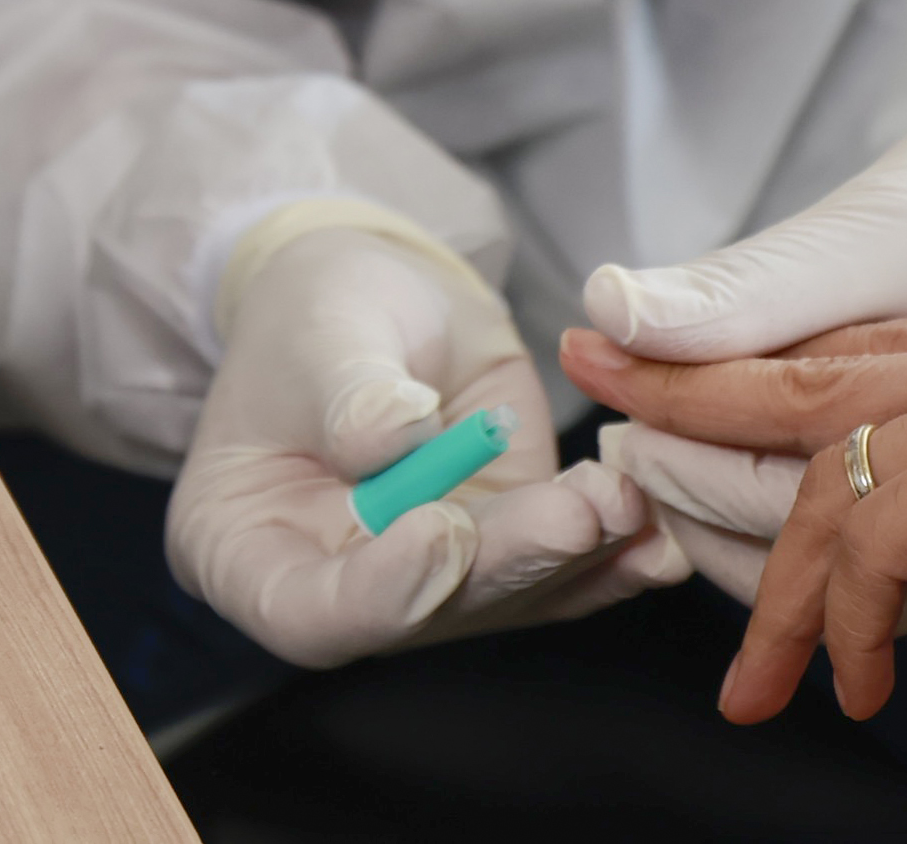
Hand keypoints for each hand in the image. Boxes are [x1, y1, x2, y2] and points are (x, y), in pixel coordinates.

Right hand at [166, 223, 683, 667]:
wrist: (380, 294)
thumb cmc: (316, 314)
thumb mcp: (317, 332)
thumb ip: (349, 394)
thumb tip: (393, 438)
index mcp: (248, 551)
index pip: (309, 612)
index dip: (380, 592)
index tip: (441, 532)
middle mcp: (342, 586)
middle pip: (427, 613)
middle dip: (509, 564)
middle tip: (575, 517)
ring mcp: (430, 578)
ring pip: (508, 595)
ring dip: (577, 556)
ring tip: (623, 499)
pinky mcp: (505, 550)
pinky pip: (564, 571)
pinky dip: (615, 555)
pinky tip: (658, 532)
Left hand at [567, 319, 906, 843]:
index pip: (888, 361)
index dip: (788, 387)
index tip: (705, 413)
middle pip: (820, 377)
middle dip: (701, 400)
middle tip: (612, 426)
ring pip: (833, 474)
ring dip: (772, 587)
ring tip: (746, 682)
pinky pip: (878, 542)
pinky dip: (848, 624)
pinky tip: (856, 690)